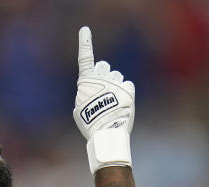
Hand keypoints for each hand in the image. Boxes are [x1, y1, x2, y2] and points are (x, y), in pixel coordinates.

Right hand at [73, 26, 134, 172]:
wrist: (107, 134)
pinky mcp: (128, 89)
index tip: (85, 30)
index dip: (85, 44)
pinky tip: (123, 104)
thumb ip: (87, 97)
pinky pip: (128, 84)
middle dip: (105, 75)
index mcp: (86, 82)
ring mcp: (115, 82)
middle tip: (105, 91)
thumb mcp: (80, 111)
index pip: (85, 58)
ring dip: (116, 85)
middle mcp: (101, 78)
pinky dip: (126, 93)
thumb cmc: (91, 125)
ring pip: (117, 76)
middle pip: (104, 67)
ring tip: (114, 104)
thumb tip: (94, 93)